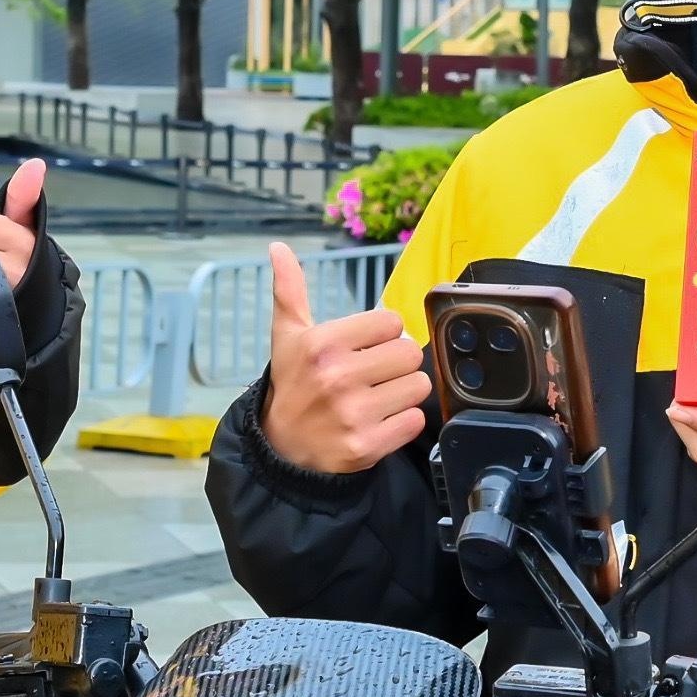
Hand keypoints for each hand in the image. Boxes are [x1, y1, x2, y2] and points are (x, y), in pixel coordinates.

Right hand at [259, 240, 428, 472]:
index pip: (392, 322)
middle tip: (377, 374)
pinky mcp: (367, 445)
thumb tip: (278, 247)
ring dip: (405, 391)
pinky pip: (414, 421)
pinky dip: (404, 421)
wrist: (281, 448)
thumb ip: (289, 289)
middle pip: (411, 353)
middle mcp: (337, 376)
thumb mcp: (287, 335)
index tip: (366, 347)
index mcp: (322, 343)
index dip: (384, 335)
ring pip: (418, 386)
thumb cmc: (292, 385)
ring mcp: (353, 413)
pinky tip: (380, 421)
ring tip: (379, 397)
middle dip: (399, 362)